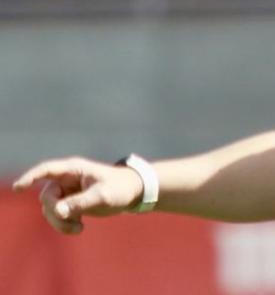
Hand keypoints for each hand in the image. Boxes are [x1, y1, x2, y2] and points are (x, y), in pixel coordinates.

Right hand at [12, 157, 144, 234]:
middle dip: (56, 213)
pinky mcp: (71, 203)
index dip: (30, 177)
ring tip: (79, 229)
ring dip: (59, 222)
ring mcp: (68, 191)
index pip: (47, 170)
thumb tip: (57, 211)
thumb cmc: (121, 188)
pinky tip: (79, 229)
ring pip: (50, 209)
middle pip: (47, 197)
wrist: (133, 192)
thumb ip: (80, 202)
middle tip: (74, 223)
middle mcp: (67, 179)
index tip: (18, 188)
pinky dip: (64, 225)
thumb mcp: (103, 195)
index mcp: (74, 169)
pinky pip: (57, 215)